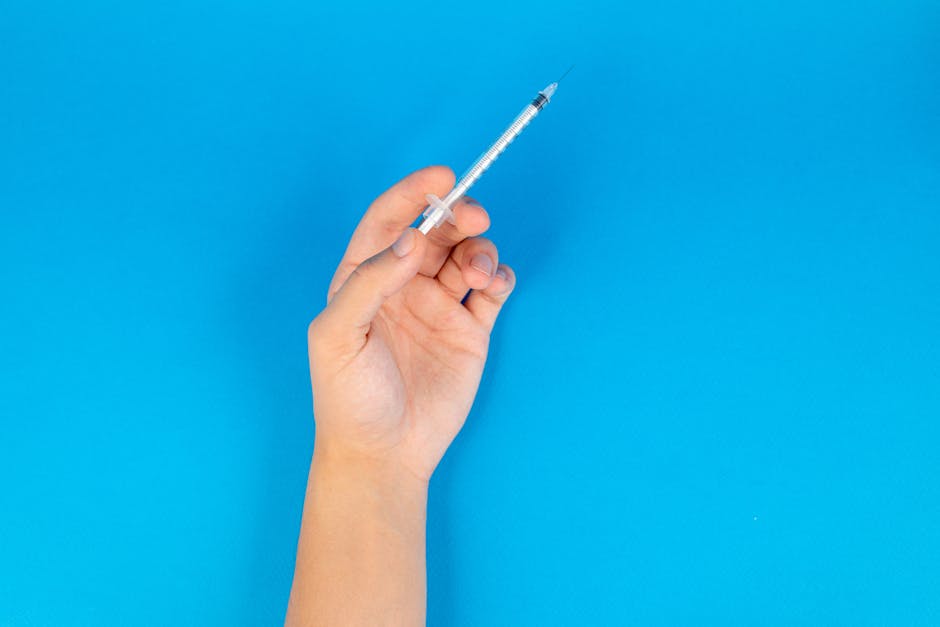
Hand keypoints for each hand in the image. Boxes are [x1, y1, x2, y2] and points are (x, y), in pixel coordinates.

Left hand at [307, 165, 514, 481]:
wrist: (383, 453)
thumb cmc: (348, 398)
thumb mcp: (338, 335)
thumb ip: (369, 282)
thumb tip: (410, 240)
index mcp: (364, 278)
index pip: (389, 221)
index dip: (413, 193)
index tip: (442, 178)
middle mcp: (403, 286)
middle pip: (436, 231)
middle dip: (458, 215)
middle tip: (475, 216)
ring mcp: (438, 306)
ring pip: (468, 254)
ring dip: (481, 249)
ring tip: (481, 274)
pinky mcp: (469, 330)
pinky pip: (492, 289)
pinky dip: (501, 277)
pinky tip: (493, 286)